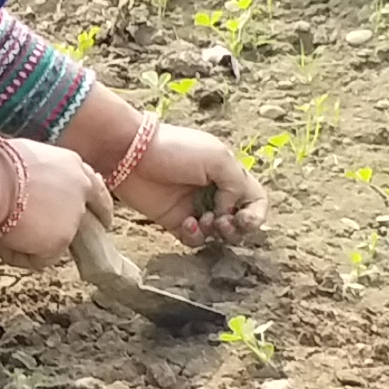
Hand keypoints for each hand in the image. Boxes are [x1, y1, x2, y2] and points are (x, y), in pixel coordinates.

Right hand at [0, 139, 103, 266]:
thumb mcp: (25, 161)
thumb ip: (40, 178)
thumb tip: (32, 197)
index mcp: (72, 165)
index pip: (94, 187)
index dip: (94, 203)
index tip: (98, 215)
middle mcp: (81, 190)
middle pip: (92, 216)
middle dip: (85, 230)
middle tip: (68, 240)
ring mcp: (73, 217)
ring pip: (56, 241)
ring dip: (35, 242)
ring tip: (2, 231)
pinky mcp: (61, 240)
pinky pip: (39, 259)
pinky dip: (20, 255)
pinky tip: (1, 241)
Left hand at [113, 119, 268, 245]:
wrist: (132, 155)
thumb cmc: (176, 149)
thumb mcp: (217, 158)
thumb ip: (237, 185)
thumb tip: (230, 210)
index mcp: (229, 174)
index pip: (256, 200)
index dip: (256, 214)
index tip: (243, 218)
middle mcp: (216, 192)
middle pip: (239, 221)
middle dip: (236, 227)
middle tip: (223, 222)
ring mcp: (195, 208)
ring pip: (218, 234)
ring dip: (217, 232)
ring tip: (205, 220)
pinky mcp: (175, 222)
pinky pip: (195, 240)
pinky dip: (196, 236)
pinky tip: (187, 223)